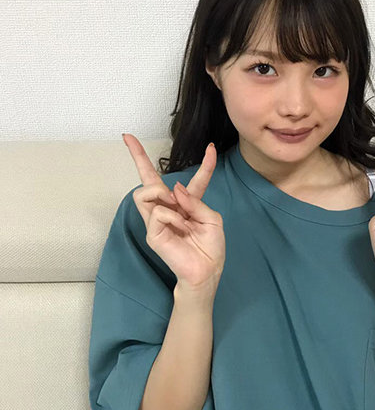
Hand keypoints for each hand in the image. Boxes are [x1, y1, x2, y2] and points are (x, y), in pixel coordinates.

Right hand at [123, 133, 225, 290]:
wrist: (207, 271)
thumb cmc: (211, 249)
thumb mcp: (212, 219)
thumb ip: (195, 200)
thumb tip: (173, 188)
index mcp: (189, 204)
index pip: (195, 180)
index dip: (206, 164)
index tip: (212, 147)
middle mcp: (170, 208)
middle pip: (148, 178)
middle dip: (136, 155)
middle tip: (127, 137)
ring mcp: (157, 219)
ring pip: (144, 191)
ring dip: (160, 192)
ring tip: (174, 206)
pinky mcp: (152, 232)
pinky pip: (157, 212)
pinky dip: (171, 216)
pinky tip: (179, 226)